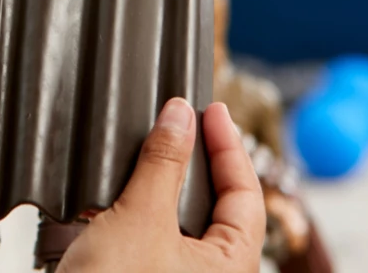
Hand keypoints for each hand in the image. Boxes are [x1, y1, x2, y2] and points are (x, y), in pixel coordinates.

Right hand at [59, 99, 265, 272]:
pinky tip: (121, 194)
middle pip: (220, 204)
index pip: (246, 192)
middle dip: (201, 160)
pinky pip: (155, 235)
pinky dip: (143, 206)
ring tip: (153, 149)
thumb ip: (163, 162)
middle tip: (186, 121)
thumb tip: (179, 117)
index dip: (229, 144)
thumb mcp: (140, 218)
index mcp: (231, 268)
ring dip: (166, 182)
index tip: (213, 110)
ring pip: (184, 220)